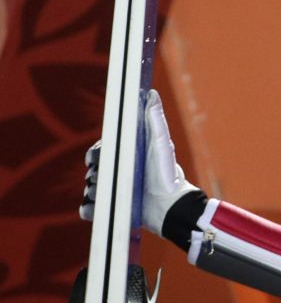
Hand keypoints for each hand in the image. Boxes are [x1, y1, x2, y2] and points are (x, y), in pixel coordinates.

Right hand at [78, 89, 198, 236]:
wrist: (170, 205)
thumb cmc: (167, 171)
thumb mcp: (161, 142)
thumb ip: (155, 119)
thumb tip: (151, 93)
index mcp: (125, 154)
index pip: (100, 151)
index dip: (94, 154)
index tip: (94, 159)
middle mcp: (117, 172)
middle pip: (93, 170)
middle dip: (94, 174)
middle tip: (101, 177)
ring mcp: (114, 191)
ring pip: (90, 189)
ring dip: (93, 192)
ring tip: (106, 194)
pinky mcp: (112, 210)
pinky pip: (90, 210)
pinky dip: (89, 209)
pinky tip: (95, 207)